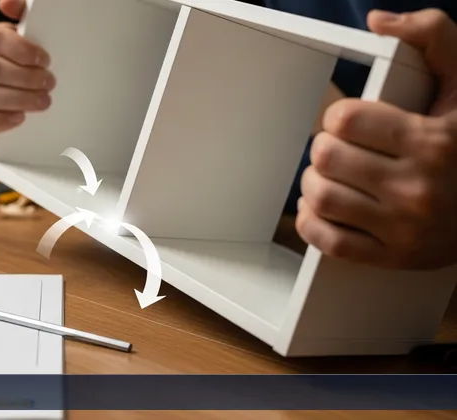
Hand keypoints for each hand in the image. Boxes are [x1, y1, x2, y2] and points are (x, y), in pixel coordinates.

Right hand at [0, 0, 54, 136]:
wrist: (45, 84)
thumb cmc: (40, 55)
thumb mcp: (38, 30)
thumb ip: (24, 11)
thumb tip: (6, 2)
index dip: (20, 50)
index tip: (45, 59)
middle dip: (24, 78)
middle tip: (50, 83)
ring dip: (17, 100)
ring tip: (43, 101)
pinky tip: (20, 117)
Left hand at [296, 8, 456, 269]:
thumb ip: (434, 36)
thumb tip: (380, 21)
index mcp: (433, 141)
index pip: (345, 121)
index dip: (338, 117)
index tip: (349, 123)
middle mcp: (419, 187)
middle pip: (327, 158)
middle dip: (324, 149)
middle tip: (337, 150)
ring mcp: (405, 227)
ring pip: (322, 197)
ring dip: (314, 184)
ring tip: (330, 177)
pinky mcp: (394, 257)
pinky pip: (329, 243)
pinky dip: (312, 223)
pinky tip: (322, 209)